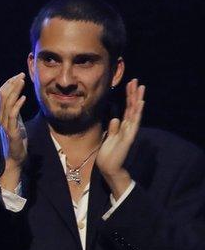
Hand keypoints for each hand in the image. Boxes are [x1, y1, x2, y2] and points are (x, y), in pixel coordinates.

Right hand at [0, 74, 27, 164]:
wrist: (14, 159)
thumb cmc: (17, 141)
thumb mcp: (16, 122)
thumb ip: (15, 111)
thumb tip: (18, 98)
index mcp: (1, 115)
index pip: (1, 94)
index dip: (9, 84)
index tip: (18, 76)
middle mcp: (0, 118)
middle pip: (2, 96)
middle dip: (11, 84)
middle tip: (21, 75)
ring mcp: (5, 124)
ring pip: (6, 103)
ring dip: (14, 91)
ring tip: (22, 81)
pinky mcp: (11, 131)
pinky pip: (13, 115)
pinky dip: (17, 105)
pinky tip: (24, 98)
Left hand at [96, 79, 143, 196]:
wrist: (109, 168)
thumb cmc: (108, 154)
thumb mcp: (108, 138)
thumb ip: (113, 128)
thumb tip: (115, 118)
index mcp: (123, 127)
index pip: (127, 108)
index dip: (128, 97)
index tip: (129, 84)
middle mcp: (128, 127)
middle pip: (132, 107)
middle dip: (134, 94)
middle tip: (136, 80)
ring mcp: (129, 132)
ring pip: (135, 112)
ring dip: (138, 99)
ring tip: (140, 87)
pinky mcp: (128, 137)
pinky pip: (134, 123)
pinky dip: (137, 113)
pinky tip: (140, 103)